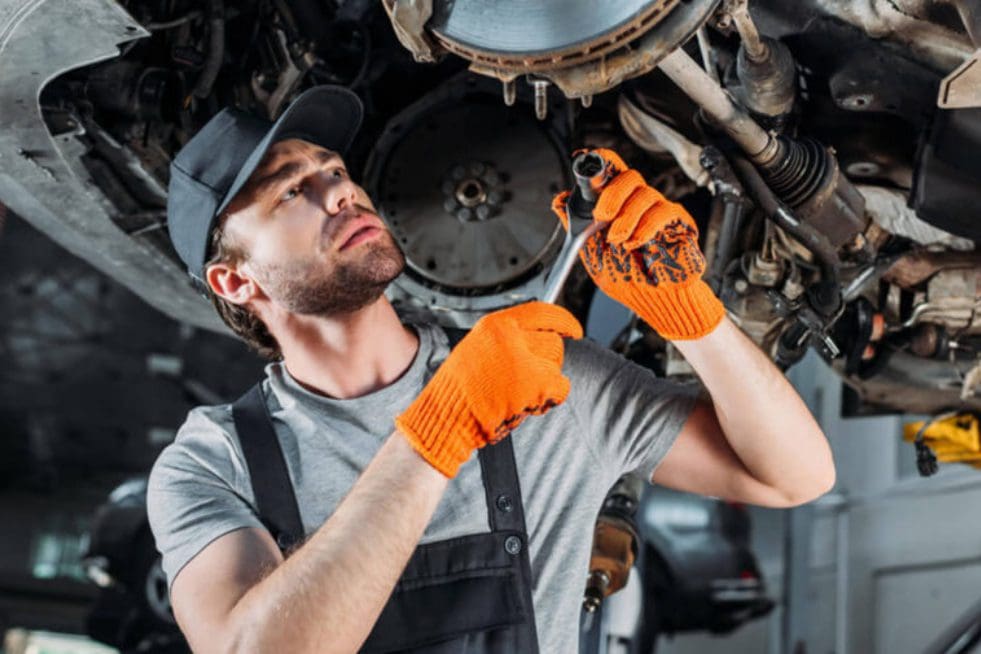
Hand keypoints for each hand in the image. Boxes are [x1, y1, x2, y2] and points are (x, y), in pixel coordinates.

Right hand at [395, 302, 582, 476]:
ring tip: (519, 394)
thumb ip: (506, 339)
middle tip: (534, 379)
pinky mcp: (535, 383)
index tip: (574, 329)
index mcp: (495, 324)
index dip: (563, 321)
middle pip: (553, 342)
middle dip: (549, 362)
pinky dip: (550, 399)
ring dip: (546, 383)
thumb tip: (538, 338)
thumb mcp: (477, 349)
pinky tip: (528, 404)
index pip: (541, 312)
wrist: (448, 417)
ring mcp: (524, 359)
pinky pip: (560, 387)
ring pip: (556, 365)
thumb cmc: (460, 391)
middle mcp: (511, 337)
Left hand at [551, 148, 723, 340]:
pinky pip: (664, 211)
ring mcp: (658, 211)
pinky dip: (646, 227)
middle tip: (601, 216)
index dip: (601, 161)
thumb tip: (558, 201)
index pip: (612, 172)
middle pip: (628, 176)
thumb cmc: (627, 278)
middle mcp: (638, 203)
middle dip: (611, 193)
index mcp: (617, 205)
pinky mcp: (678, 223)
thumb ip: (576, 228)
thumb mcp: (592, 255)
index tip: (585, 160)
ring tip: (618, 242)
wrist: (652, 301)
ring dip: (626, 218)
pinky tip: (636, 244)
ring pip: (645, 193)